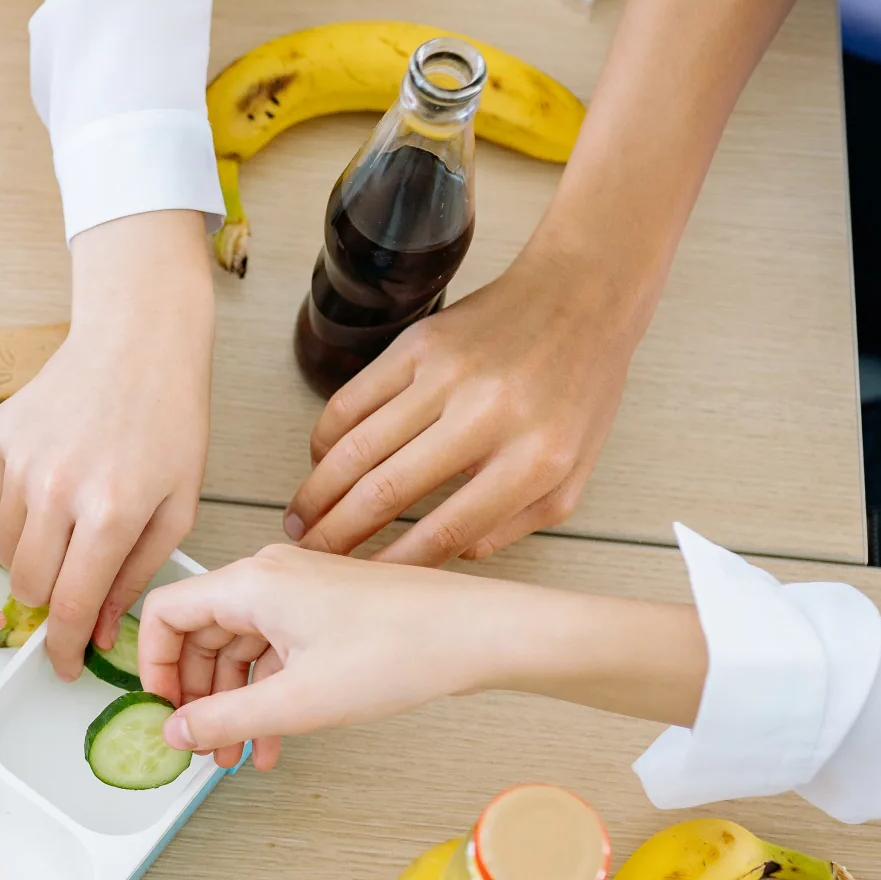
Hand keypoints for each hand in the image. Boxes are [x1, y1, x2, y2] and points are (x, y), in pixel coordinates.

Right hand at [0, 209, 211, 680]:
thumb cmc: (169, 420)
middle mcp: (57, 489)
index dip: (62, 649)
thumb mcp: (177, 508)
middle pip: (28, 586)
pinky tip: (55, 481)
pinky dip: (20, 510)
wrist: (136, 339)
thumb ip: (135, 575)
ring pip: (6, 550)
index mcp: (111, 512)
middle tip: (72, 587)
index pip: (69, 606)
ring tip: (70, 525)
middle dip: (48, 602)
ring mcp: (20, 461)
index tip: (60, 667)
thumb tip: (96, 631)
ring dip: (34, 556)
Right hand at [138, 544, 707, 766]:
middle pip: (201, 635)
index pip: (166, 613)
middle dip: (197, 696)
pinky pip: (275, 652)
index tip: (162, 711)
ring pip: (239, 649)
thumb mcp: (298, 700)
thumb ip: (224, 719)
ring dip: (233, 703)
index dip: (153, 667)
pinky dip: (267, 695)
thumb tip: (175, 733)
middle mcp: (270, 578)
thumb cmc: (402, 649)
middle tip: (201, 745)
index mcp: (251, 583)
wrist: (478, 634)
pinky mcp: (326, 611)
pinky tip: (274, 740)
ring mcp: (300, 593)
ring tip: (238, 755)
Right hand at [284, 249, 644, 566]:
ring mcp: (447, 375)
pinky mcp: (418, 343)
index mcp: (534, 460)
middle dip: (336, 535)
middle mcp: (487, 416)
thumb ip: (516, 524)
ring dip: (318, 493)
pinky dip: (325, 438)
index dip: (394, 564)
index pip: (446, 531)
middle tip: (311, 557)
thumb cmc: (578, 389)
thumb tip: (452, 556)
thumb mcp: (573, 474)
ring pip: (358, 448)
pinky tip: (320, 462)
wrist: (581, 298)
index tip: (363, 582)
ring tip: (300, 520)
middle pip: (387, 491)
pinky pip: (352, 400)